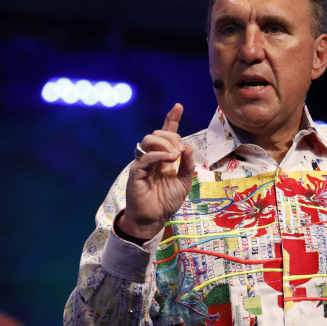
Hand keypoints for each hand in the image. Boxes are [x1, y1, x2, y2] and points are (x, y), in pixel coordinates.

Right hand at [119, 103, 194, 239]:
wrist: (153, 219)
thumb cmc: (166, 201)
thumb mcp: (184, 182)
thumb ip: (188, 165)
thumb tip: (189, 146)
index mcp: (163, 157)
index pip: (166, 134)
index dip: (171, 119)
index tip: (178, 106)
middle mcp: (152, 157)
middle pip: (157, 133)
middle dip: (172, 137)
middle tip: (181, 152)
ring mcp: (143, 163)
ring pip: (149, 140)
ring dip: (165, 143)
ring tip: (175, 156)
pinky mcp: (137, 172)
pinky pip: (146, 157)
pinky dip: (159, 154)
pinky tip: (170, 159)